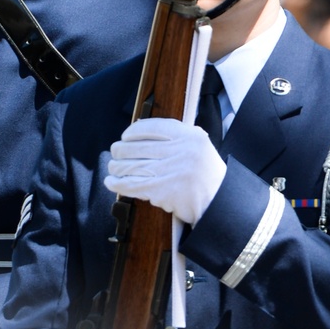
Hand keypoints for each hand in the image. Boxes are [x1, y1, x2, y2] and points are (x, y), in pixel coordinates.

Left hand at [104, 117, 225, 225]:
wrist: (218, 201)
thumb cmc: (204, 172)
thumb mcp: (197, 145)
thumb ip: (174, 136)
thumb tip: (138, 130)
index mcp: (190, 136)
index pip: (153, 127)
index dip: (134, 131)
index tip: (125, 136)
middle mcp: (181, 151)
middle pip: (138, 147)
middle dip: (121, 150)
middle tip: (115, 152)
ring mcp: (172, 172)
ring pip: (133, 166)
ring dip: (117, 167)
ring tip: (113, 166)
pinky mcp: (164, 191)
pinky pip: (134, 185)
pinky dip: (118, 184)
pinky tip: (111, 181)